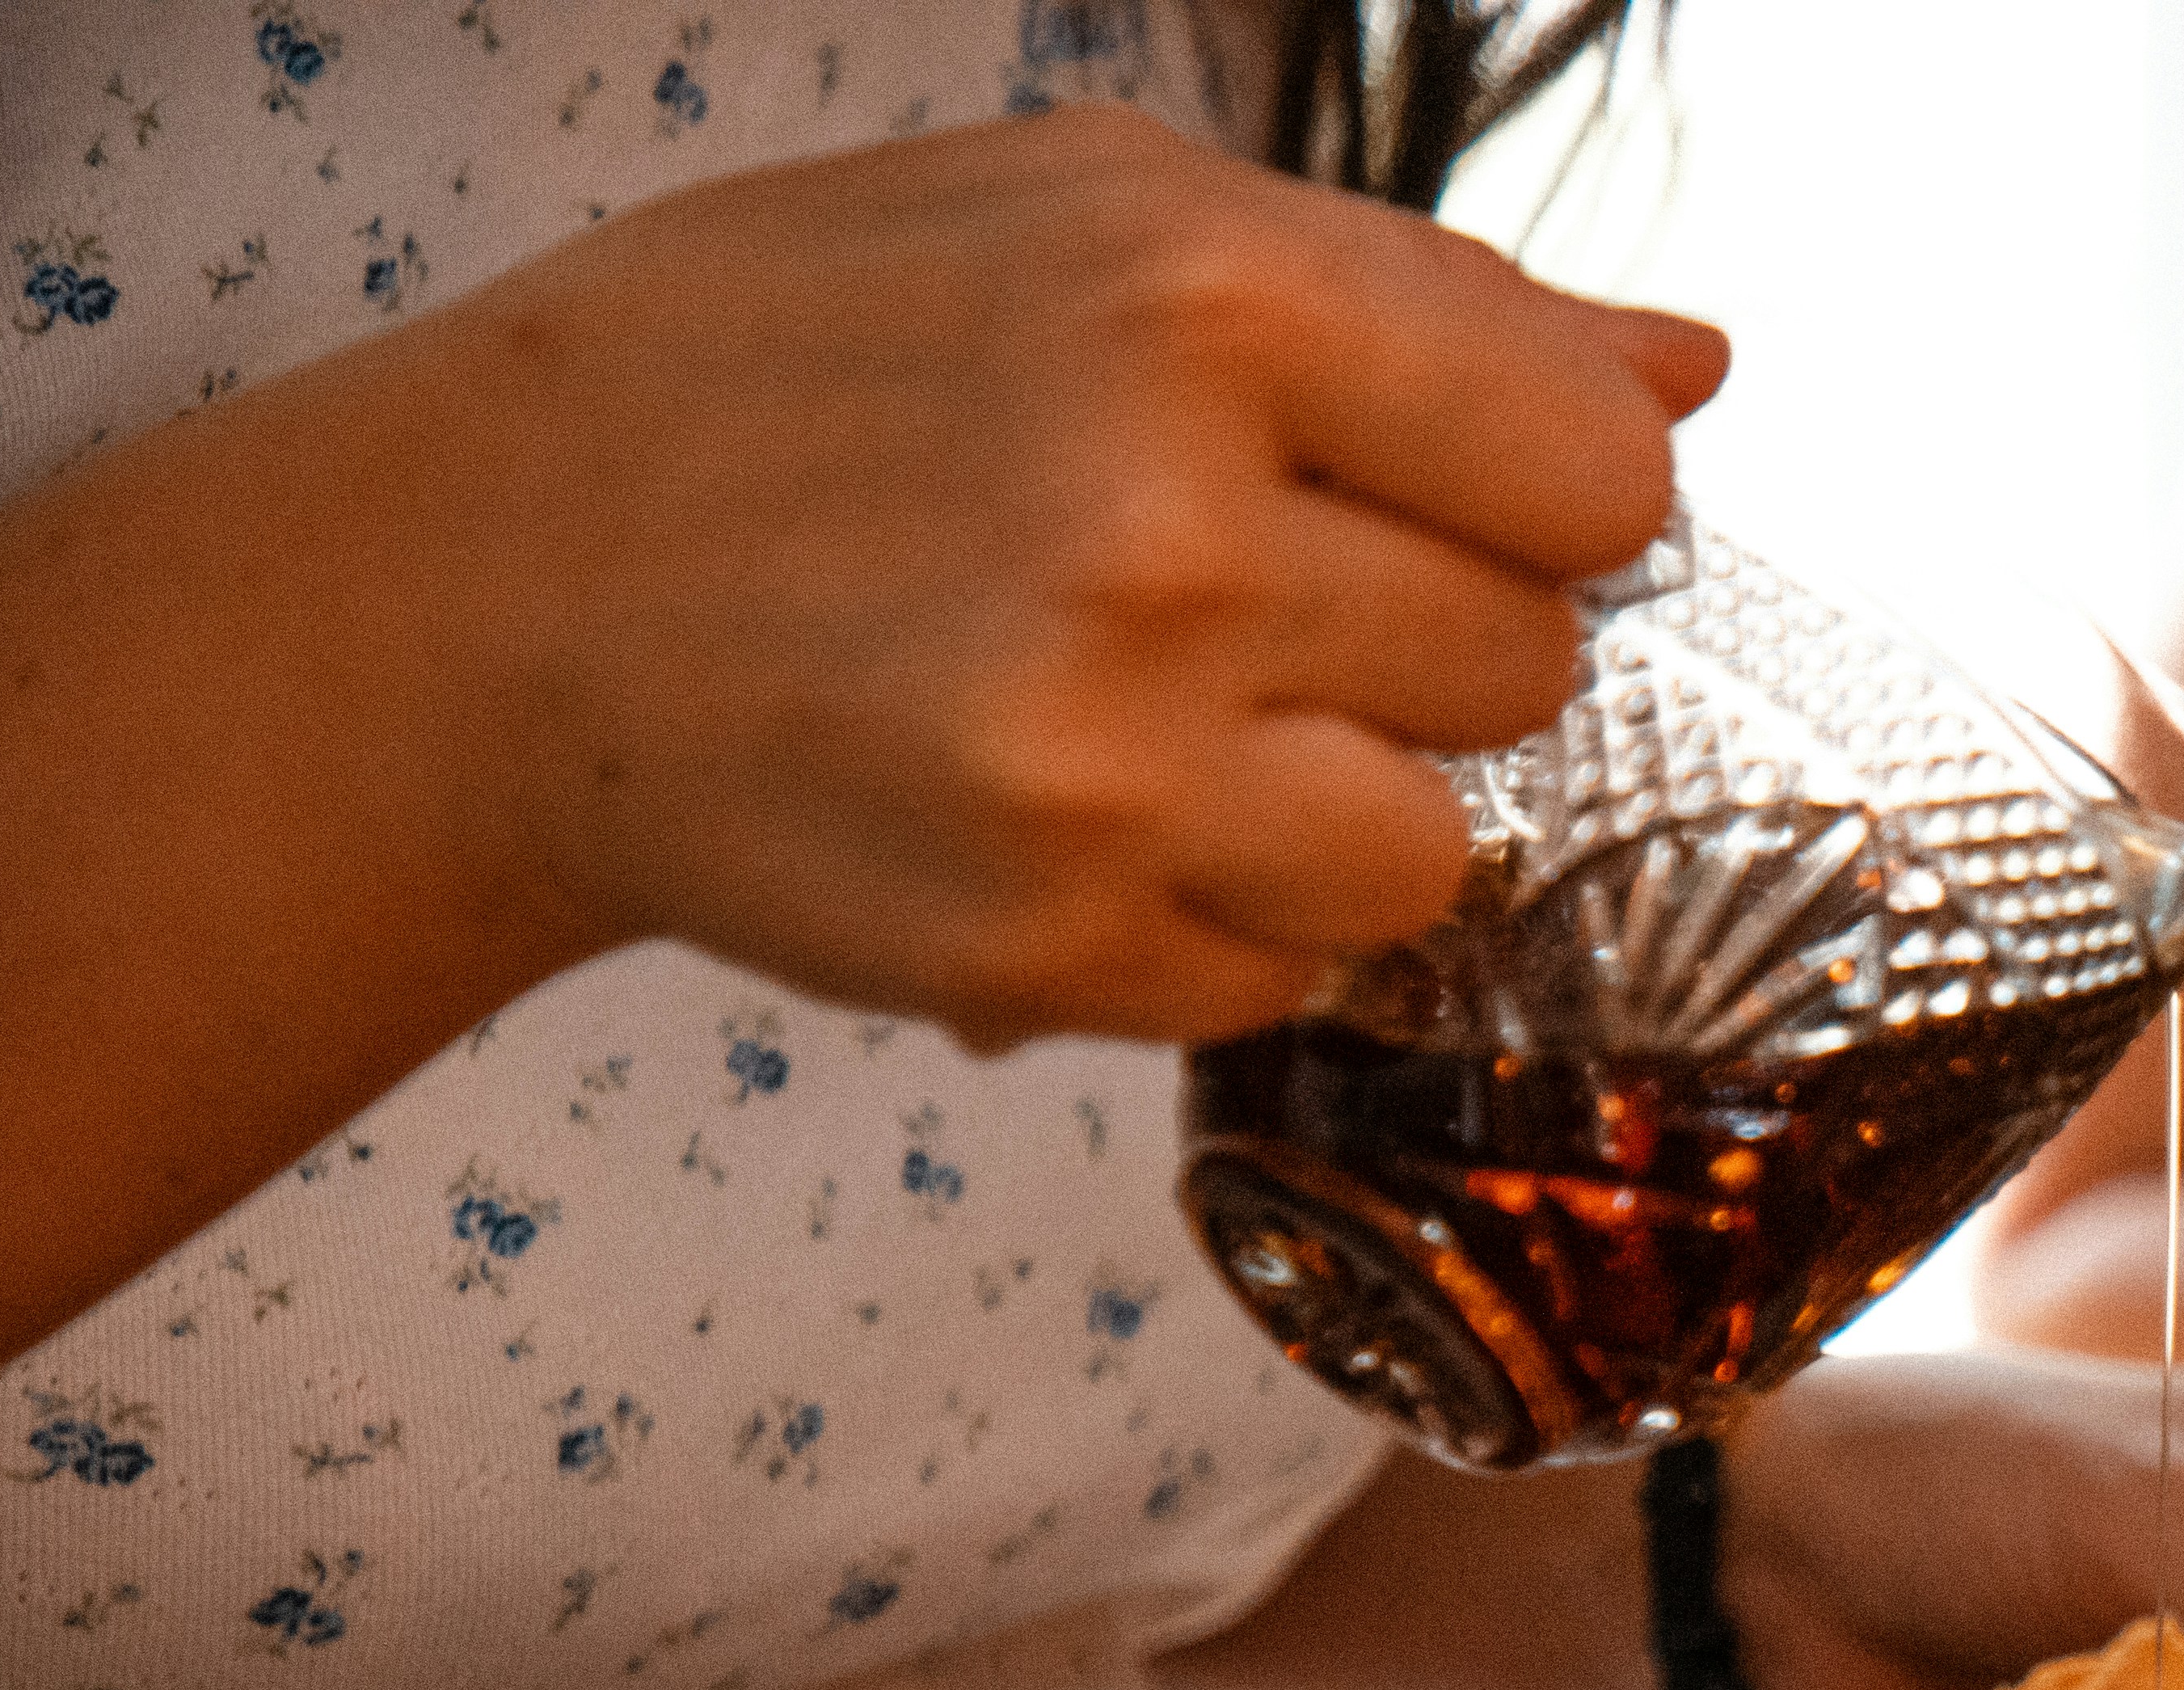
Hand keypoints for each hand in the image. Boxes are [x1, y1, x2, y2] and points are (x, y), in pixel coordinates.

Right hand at [410, 108, 1727, 1047]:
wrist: (491, 589)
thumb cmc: (803, 370)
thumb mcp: (1085, 224)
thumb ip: (1427, 302)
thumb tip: (1692, 370)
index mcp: (1199, 293)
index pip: (1597, 472)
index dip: (1538, 494)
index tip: (1426, 493)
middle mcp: (1164, 526)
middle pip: (1526, 663)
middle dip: (1410, 636)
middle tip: (1208, 592)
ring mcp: (1105, 758)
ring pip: (1434, 848)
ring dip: (1333, 802)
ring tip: (1147, 713)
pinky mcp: (1048, 939)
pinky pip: (1287, 971)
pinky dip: (1208, 914)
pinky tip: (1060, 808)